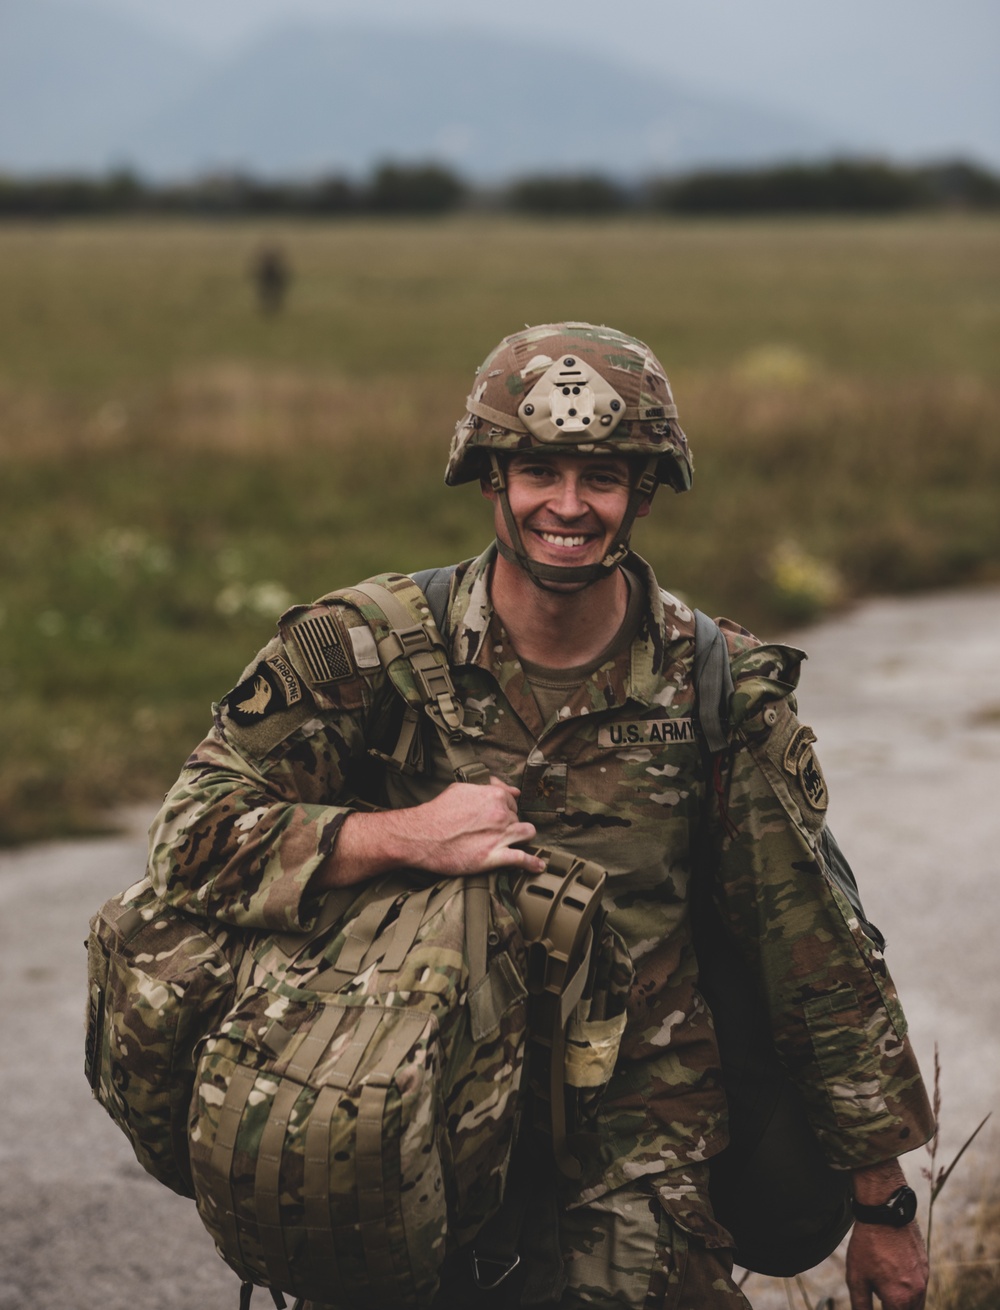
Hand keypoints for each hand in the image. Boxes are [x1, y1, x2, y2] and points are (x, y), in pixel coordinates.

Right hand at [402, 777, 544, 876]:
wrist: (421, 835)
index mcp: (494, 796)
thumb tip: (509, 789)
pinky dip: (531, 864)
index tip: (500, 818)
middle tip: (496, 832)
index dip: (506, 810)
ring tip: (518, 843)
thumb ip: (488, 787)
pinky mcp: (493, 857)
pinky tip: (537, 867)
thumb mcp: (461, 789)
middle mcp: (500, 814)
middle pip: (518, 819)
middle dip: (510, 825)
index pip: (512, 802)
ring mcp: (499, 836)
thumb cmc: (437, 812)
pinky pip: (522, 860)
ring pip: (527, 834)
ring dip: (523, 838)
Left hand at [846, 1217, 927, 1309]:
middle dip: (895, 1308)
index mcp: (899, 1299)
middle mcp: (916, 1293)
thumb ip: (861, 1305)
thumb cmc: (867, 1245)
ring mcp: (924, 1279)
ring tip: (886, 1289)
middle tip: (883, 1299)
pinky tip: (894, 1276)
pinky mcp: (926, 1266)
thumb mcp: (856, 1277)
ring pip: (918, 1304)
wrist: (885, 1212)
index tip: (879, 1303)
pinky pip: (921, 1287)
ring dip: (904, 1304)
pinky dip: (910, 1290)